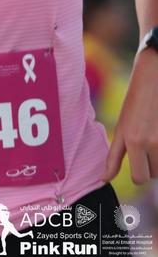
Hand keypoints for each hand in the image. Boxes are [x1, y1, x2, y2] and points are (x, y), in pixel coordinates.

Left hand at [103, 48, 157, 184]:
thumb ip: (114, 156)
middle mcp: (151, 142)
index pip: (139, 178)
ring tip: (155, 134)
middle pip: (154, 174)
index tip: (138, 159)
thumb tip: (103, 179)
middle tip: (147, 142)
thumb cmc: (136, 102)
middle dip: (151, 164)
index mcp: (133, 140)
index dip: (139, 172)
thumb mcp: (121, 126)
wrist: (154, 77)